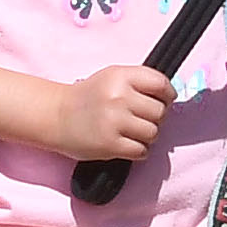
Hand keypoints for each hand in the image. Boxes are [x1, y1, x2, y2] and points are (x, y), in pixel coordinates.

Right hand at [53, 65, 172, 161]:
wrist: (55, 116)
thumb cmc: (89, 97)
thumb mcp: (113, 78)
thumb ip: (141, 82)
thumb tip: (171, 95)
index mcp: (121, 76)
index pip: (161, 84)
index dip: (167, 95)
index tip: (163, 101)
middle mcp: (118, 96)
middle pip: (160, 112)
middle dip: (154, 118)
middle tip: (139, 119)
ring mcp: (113, 121)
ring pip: (153, 133)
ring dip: (146, 136)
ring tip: (130, 132)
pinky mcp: (109, 144)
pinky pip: (141, 150)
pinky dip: (138, 150)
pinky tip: (125, 144)